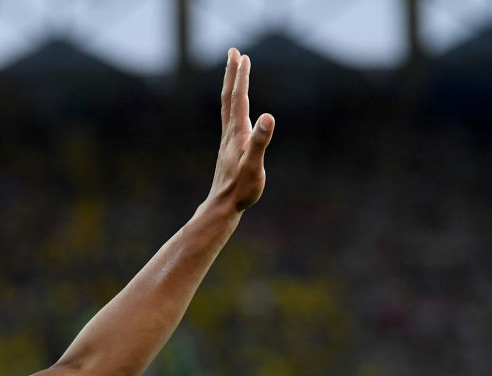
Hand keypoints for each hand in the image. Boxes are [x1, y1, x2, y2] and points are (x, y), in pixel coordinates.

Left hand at [209, 48, 274, 211]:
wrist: (223, 206)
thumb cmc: (241, 189)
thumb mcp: (254, 165)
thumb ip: (260, 141)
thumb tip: (268, 117)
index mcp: (237, 133)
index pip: (239, 99)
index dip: (241, 77)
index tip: (243, 56)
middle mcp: (230, 133)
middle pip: (229, 98)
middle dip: (231, 74)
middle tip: (233, 52)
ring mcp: (228, 141)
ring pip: (228, 108)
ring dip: (231, 88)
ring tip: (234, 74)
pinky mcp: (229, 149)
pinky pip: (231, 120)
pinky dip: (234, 107)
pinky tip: (238, 111)